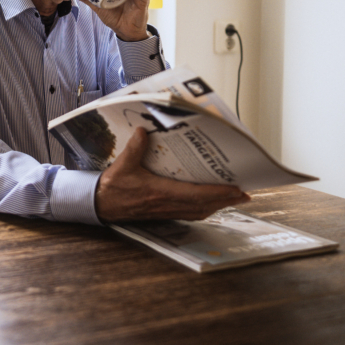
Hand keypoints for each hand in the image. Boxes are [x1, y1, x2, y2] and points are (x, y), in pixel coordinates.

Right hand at [94, 128, 250, 221]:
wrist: (100, 205)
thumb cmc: (112, 187)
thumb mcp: (122, 165)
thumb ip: (134, 148)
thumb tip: (144, 131)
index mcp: (159, 192)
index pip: (195, 195)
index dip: (217, 194)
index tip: (235, 190)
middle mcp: (166, 204)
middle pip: (203, 205)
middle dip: (225, 201)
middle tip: (244, 194)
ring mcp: (166, 210)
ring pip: (199, 211)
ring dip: (218, 206)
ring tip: (233, 199)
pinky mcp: (163, 212)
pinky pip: (190, 213)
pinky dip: (204, 209)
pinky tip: (210, 204)